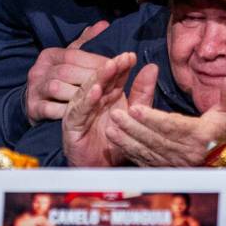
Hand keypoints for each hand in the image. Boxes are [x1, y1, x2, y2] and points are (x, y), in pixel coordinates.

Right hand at [25, 20, 110, 122]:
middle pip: (66, 71)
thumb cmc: (62, 79)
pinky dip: (65, 111)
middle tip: (114, 84)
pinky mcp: (32, 108)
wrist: (36, 103)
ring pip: (57, 88)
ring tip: (100, 98)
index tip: (118, 66)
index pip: (74, 54)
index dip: (96, 61)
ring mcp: (34, 89)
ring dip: (79, 94)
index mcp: (50, 55)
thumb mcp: (72, 59)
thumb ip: (88, 42)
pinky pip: (49, 109)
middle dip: (92, 78)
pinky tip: (82, 112)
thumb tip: (105, 24)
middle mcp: (39, 70)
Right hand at [62, 52, 134, 166]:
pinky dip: (86, 101)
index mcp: (108, 96)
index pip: (115, 76)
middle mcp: (93, 100)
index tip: (132, 56)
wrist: (103, 170)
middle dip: (112, 68)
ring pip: (88, 91)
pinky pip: (78, 111)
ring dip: (99, 78)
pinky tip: (95, 91)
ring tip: (110, 67)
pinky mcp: (72, 125)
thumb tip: (152, 67)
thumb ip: (143, 92)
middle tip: (122, 58)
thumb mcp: (135, 114)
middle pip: (101, 80)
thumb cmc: (117, 141)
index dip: (122, 65)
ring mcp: (81, 111)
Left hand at [107, 71, 225, 166]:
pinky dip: (131, 152)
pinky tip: (117, 142)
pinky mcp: (170, 171)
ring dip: (128, 140)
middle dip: (134, 128)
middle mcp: (188, 154)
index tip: (136, 108)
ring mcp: (177, 165)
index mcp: (202, 137)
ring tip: (111, 127)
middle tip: (116, 115)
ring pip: (148, 151)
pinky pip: (147, 162)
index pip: (173, 126)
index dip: (153, 118)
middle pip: (156, 139)